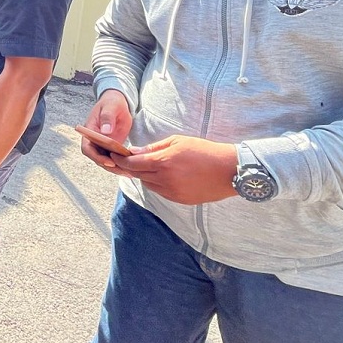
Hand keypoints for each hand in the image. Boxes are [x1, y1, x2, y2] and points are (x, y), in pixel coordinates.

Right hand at [79, 89, 133, 167]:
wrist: (117, 103)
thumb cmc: (112, 103)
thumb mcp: (110, 107)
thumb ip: (108, 117)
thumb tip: (106, 131)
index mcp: (89, 131)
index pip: (87, 148)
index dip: (96, 157)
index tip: (109, 162)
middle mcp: (94, 140)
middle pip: (97, 158)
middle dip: (109, 167)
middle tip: (123, 170)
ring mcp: (102, 145)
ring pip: (105, 161)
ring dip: (116, 169)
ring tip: (129, 173)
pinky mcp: (111, 147)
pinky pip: (114, 159)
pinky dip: (121, 165)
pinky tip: (131, 169)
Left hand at [101, 135, 238, 204]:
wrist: (229, 170)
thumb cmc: (204, 151)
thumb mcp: (178, 142)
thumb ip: (154, 148)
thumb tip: (135, 152)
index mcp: (163, 162)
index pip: (132, 164)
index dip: (120, 160)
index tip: (113, 155)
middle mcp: (165, 179)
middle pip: (138, 175)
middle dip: (130, 167)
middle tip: (128, 159)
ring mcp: (172, 192)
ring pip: (148, 185)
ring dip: (144, 176)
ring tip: (149, 166)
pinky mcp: (179, 200)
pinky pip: (161, 192)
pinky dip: (157, 184)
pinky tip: (164, 175)